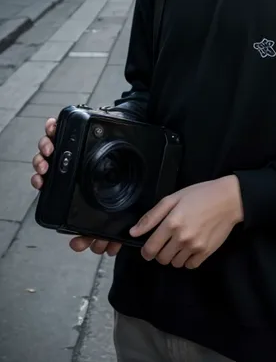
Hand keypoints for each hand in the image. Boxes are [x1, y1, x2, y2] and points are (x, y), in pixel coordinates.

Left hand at [31, 117, 120, 257]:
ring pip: (48, 149)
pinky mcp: (73, 132)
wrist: (134, 143)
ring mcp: (67, 149)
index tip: (42, 186)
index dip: (44, 187)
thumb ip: (107, 230)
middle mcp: (64, 166)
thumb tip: (104, 248)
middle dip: (40, 170)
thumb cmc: (123, 177)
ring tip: (50, 152)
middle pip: (45, 167)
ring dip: (45, 150)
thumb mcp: (117, 208)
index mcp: (70, 184)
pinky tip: (53, 126)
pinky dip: (52, 127)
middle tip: (44, 172)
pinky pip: (57, 128)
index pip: (53, 188)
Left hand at [130, 176, 243, 268]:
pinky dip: (187, 259)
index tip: (149, 247)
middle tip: (167, 241)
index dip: (146, 251)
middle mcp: (182, 238)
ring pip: (175, 263)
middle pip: (161, 259)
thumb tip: (133, 232)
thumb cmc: (199, 195)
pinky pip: (189, 265)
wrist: (228, 200)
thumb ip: (152, 216)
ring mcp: (195, 247)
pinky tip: (190, 247)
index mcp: (171, 223)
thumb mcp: (173, 198)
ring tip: (180, 242)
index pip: (150, 249)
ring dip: (174, 256)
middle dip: (160, 252)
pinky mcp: (206, 253)